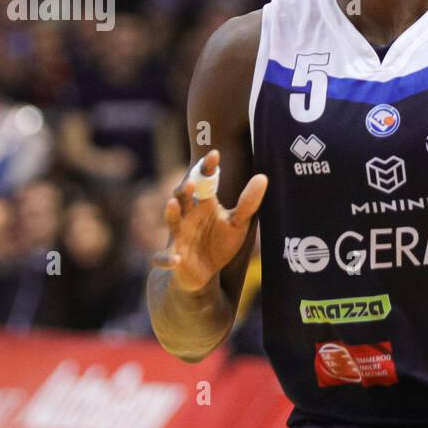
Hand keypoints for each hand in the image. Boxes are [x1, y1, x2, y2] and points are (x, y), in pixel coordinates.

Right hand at [154, 150, 267, 292]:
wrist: (203, 273)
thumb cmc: (220, 244)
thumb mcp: (238, 224)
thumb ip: (248, 203)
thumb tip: (263, 177)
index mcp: (203, 205)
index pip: (204, 181)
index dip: (207, 168)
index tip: (215, 154)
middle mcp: (187, 216)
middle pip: (182, 197)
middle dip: (184, 189)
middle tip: (192, 181)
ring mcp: (178, 236)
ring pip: (171, 221)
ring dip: (171, 213)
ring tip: (172, 204)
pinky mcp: (173, 258)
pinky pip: (164, 258)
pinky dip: (167, 259)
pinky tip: (175, 260)